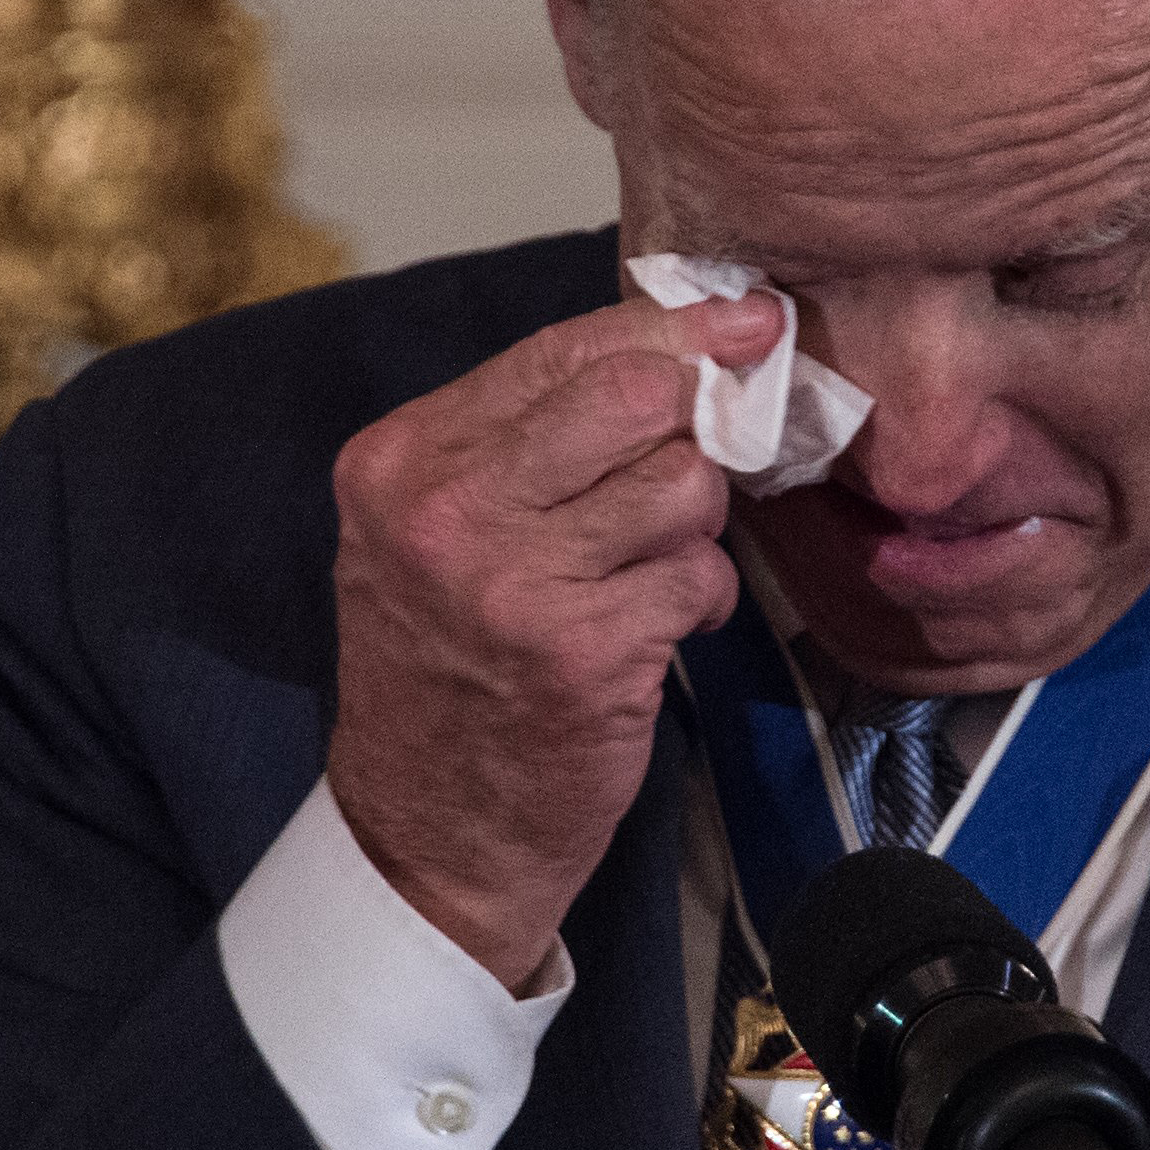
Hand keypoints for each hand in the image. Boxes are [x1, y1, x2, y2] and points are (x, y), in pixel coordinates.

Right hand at [326, 290, 782, 989]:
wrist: (428, 831)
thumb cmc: (449, 665)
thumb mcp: (438, 532)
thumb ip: (528, 442)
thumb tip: (682, 350)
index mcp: (402, 459)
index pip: (561, 351)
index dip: (673, 326)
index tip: (747, 319)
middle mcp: (446, 508)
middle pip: (635, 396)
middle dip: (692, 423)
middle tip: (695, 463)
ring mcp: (514, 580)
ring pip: (682, 483)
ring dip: (693, 527)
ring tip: (648, 572)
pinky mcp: (586, 650)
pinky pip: (698, 575)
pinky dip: (699, 598)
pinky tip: (655, 630)